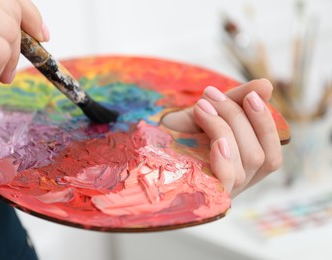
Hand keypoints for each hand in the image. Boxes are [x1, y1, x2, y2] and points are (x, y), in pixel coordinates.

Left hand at [162, 79, 281, 196]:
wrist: (140, 147)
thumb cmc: (174, 134)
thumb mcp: (204, 114)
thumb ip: (234, 101)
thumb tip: (268, 85)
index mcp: (240, 168)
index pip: (272, 152)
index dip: (266, 123)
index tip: (251, 93)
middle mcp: (236, 183)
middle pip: (260, 155)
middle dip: (238, 117)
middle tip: (211, 95)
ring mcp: (222, 191)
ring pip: (248, 162)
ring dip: (227, 127)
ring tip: (202, 107)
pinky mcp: (205, 195)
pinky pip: (228, 179)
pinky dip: (226, 153)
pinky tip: (214, 137)